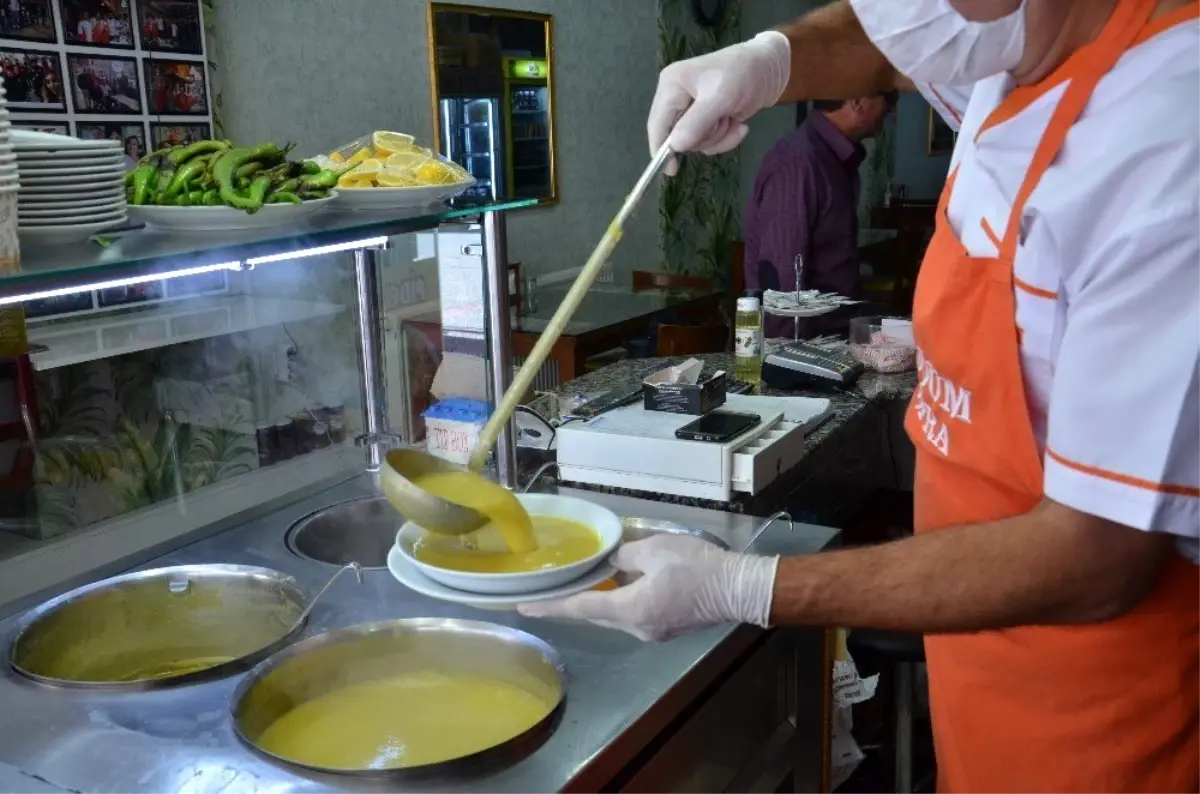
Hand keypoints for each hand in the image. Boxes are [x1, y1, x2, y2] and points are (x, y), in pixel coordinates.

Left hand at [518, 535, 778, 641]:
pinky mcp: (667, 627)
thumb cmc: (696, 567)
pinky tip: (619, 587)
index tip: (524, 608)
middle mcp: (636, 628)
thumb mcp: (654, 550)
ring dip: (598, 601)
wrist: (739, 589)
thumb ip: (623, 556)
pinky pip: (633, 614)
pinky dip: (620, 602)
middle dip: (570, 604)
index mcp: (629, 609)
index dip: (550, 605)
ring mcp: (653, 631)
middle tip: (544, 595)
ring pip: (615, 616)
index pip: (580, 607)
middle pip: (595, 615)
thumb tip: (610, 561)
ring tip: (580, 584)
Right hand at [649, 31, 790, 173]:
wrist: (772, 67)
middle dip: (705, 136)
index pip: (657, 124)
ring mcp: (693, 109)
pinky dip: (726, 137)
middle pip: (678, 136)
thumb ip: (696, 123)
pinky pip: (710, 141)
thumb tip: (675, 147)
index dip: (661, 148)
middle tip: (722, 120)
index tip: (672, 170)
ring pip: (696, 142)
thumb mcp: (721, 97)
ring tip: (733, 118)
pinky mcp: (708, 118)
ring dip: (719, 136)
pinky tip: (739, 123)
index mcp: (672, 85)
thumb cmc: (744, 73)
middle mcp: (678, 97)